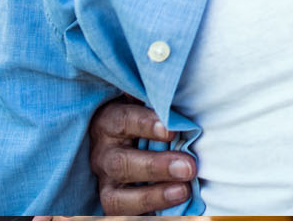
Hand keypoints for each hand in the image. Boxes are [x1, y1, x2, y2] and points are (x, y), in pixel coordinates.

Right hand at [87, 94, 194, 214]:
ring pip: (117, 197)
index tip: (173, 130)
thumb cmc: (147, 120)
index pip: (122, 121)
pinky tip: (176, 209)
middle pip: (121, 163)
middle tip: (189, 167)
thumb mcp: (145, 105)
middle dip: (156, 166)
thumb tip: (170, 85)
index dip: (146, 124)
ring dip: (152, 196)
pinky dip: (149, 213)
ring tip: (183, 191)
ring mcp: (106, 184)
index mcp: (109, 124)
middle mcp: (103, 155)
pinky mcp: (115, 205)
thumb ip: (155, 100)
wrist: (130, 144)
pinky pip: (125, 216)